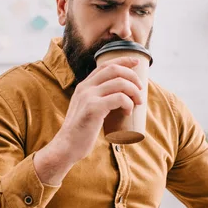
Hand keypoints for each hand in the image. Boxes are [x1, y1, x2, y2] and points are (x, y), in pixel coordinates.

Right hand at [33, 56, 143, 184]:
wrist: (67, 146)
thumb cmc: (81, 131)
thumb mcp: (86, 109)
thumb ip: (96, 100)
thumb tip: (117, 99)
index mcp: (84, 86)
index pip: (105, 64)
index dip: (123, 61)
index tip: (136, 62)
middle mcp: (85, 87)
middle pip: (114, 69)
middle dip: (132, 76)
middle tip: (140, 89)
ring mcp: (88, 97)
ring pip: (120, 83)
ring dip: (134, 91)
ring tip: (138, 102)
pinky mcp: (94, 108)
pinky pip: (119, 98)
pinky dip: (128, 103)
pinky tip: (128, 112)